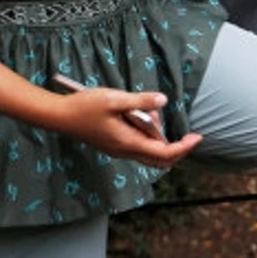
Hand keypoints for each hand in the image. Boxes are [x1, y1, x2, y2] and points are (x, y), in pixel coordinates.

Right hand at [51, 89, 200, 167]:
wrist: (59, 116)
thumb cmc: (85, 107)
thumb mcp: (115, 99)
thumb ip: (141, 101)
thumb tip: (163, 101)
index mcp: (128, 143)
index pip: (165, 153)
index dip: (184, 147)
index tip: (197, 137)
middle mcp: (125, 151)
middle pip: (160, 158)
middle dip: (175, 145)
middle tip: (176, 124)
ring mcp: (119, 149)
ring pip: (149, 150)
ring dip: (156, 133)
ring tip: (142, 108)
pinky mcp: (114, 144)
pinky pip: (138, 144)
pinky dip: (146, 132)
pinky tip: (136, 112)